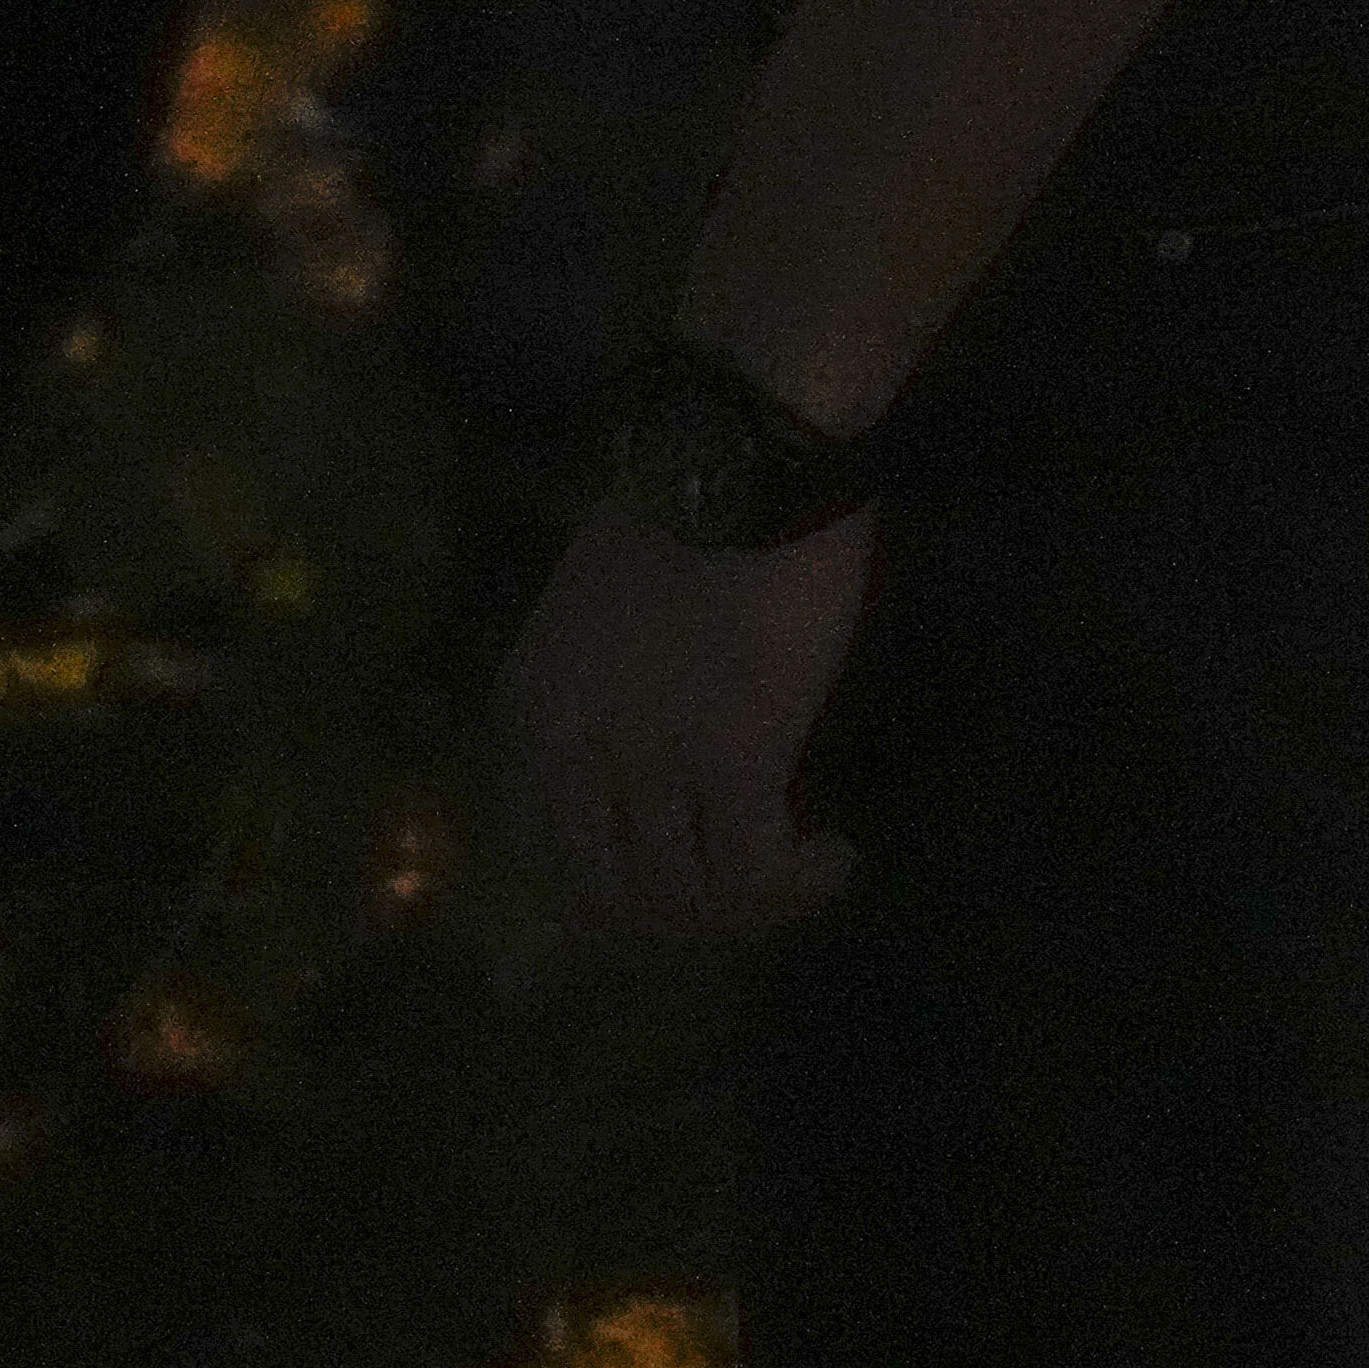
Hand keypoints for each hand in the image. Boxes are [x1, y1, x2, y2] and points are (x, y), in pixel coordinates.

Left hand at [497, 501, 872, 937]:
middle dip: (689, 913)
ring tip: (808, 876)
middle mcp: (574, 753)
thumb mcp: (613, 601)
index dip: (634, 880)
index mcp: (535, 709)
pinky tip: (833, 862)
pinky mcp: (733, 761)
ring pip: (685, 894)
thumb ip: (626, 676)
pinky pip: (752, 868)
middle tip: (758, 890)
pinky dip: (793, 884)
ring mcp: (649, 763)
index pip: (561, 846)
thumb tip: (679, 715)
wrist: (742, 453)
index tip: (702, 861)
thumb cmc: (692, 496)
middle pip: (616, 890)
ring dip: (751, 907)